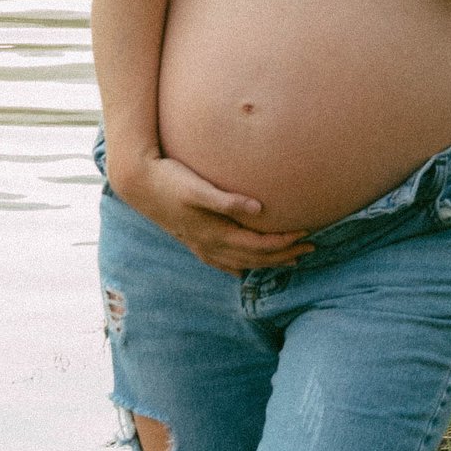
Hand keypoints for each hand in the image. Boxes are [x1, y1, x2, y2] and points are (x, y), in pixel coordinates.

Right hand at [111, 148, 310, 272]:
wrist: (139, 184)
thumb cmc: (170, 180)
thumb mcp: (198, 188)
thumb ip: (227, 200)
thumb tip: (258, 208)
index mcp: (216, 233)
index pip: (260, 245)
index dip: (285, 242)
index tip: (307, 234)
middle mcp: (210, 245)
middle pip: (255, 258)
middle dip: (285, 256)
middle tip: (311, 248)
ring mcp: (200, 246)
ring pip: (241, 263)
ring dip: (267, 263)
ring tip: (288, 260)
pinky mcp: (192, 240)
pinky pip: (221, 263)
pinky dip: (237, 267)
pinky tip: (241, 270)